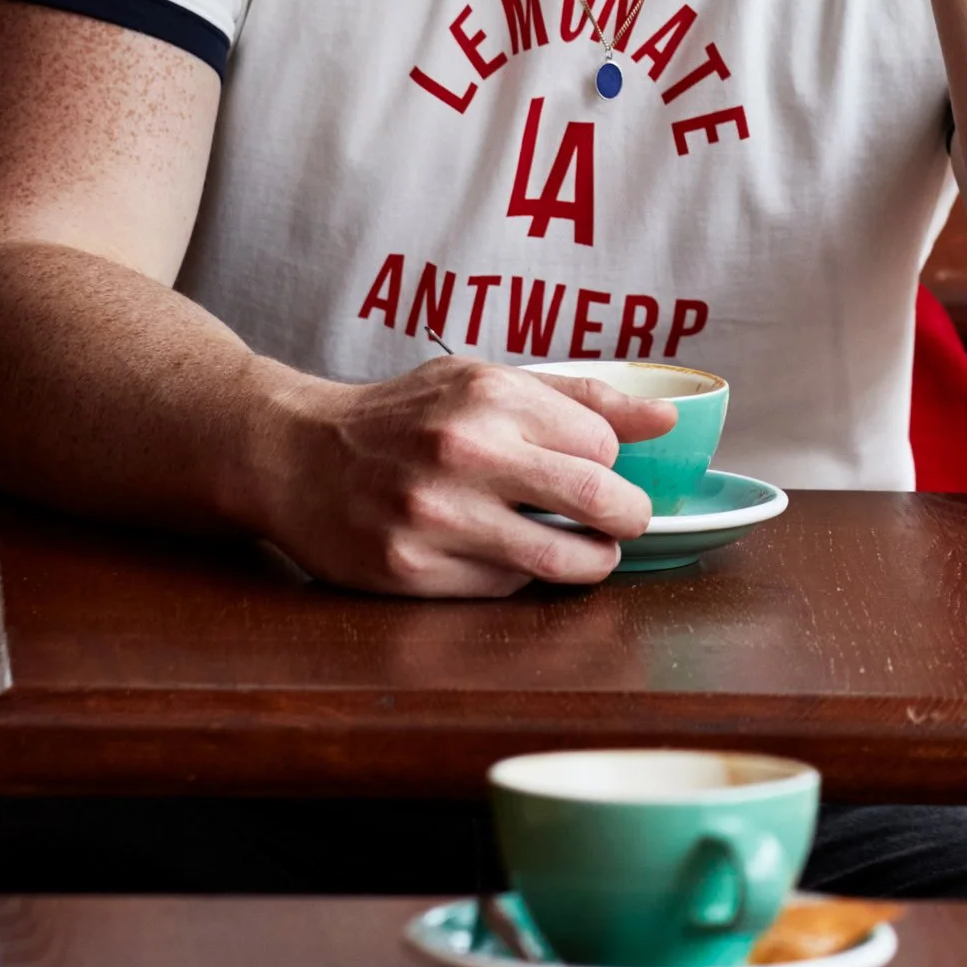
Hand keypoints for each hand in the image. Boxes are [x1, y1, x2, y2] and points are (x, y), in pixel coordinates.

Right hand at [251, 359, 677, 596]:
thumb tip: (670, 418)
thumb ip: (581, 398)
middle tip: (622, 520)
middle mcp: (464, 452)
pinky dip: (517, 574)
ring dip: (589, 560)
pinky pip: (503, 586)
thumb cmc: (403, 416)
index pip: (603, 444)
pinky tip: (502, 553)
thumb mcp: (485, 381)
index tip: (598, 466)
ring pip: (560, 557)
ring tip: (586, 549)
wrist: (295, 455)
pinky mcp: (410, 571)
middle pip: (599, 498)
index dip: (610, 460)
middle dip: (627, 516)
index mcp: (489, 395)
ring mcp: (435, 517)